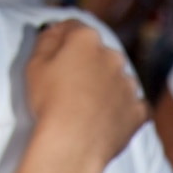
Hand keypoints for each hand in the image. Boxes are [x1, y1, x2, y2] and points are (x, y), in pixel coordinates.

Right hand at [25, 20, 146, 172]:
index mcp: (86, 39)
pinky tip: (113, 119)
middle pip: (100, 55)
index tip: (57, 55)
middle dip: (89, 65)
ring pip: (119, 80)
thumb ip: (46, 40)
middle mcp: (113, 57)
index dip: (63, 40)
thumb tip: (56, 31)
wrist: (72, 143)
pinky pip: (136, 107)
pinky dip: (126, 111)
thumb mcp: (34, 63)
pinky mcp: (138, 111)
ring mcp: (128, 85)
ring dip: (109, 88)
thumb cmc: (49, 102)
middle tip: (73, 87)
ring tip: (92, 107)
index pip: (74, 29)